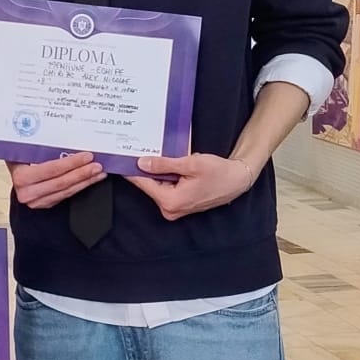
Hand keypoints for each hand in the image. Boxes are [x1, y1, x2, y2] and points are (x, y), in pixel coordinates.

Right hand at [9, 153, 105, 210]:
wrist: (13, 172)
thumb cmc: (19, 157)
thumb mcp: (23, 149)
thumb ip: (37, 145)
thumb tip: (60, 132)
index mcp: (22, 177)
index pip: (51, 170)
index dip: (71, 163)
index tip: (87, 156)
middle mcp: (27, 192)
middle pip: (61, 182)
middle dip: (82, 173)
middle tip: (97, 165)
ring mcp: (37, 201)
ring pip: (66, 191)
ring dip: (85, 181)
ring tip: (98, 172)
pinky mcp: (45, 204)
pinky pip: (66, 196)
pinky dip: (80, 186)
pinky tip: (90, 180)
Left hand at [126, 152, 257, 219]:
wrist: (237, 180)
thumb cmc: (219, 173)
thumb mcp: (190, 164)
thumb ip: (164, 164)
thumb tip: (142, 163)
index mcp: (171, 201)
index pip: (143, 183)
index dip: (131, 169)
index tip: (122, 158)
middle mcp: (170, 209)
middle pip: (149, 185)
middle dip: (146, 168)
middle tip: (139, 150)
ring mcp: (175, 209)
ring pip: (157, 186)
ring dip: (158, 171)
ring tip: (159, 155)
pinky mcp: (179, 205)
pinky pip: (165, 188)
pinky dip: (165, 176)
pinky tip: (169, 164)